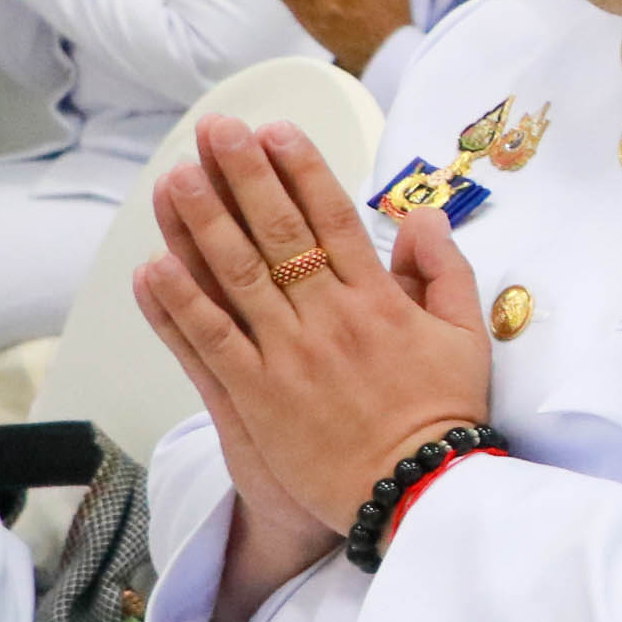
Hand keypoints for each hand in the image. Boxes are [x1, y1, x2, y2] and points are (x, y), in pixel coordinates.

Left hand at [131, 116, 495, 620]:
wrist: (417, 490)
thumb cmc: (444, 414)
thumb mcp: (467, 336)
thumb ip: (444, 271)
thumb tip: (423, 216)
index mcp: (379, 301)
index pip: (334, 220)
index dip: (301, 171)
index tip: (276, 131)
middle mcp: (329, 319)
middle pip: (278, 235)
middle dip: (244, 177)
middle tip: (215, 133)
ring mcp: (288, 357)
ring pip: (237, 279)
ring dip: (202, 224)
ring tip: (175, 179)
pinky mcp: (257, 398)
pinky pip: (209, 343)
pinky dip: (179, 305)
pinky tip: (153, 267)